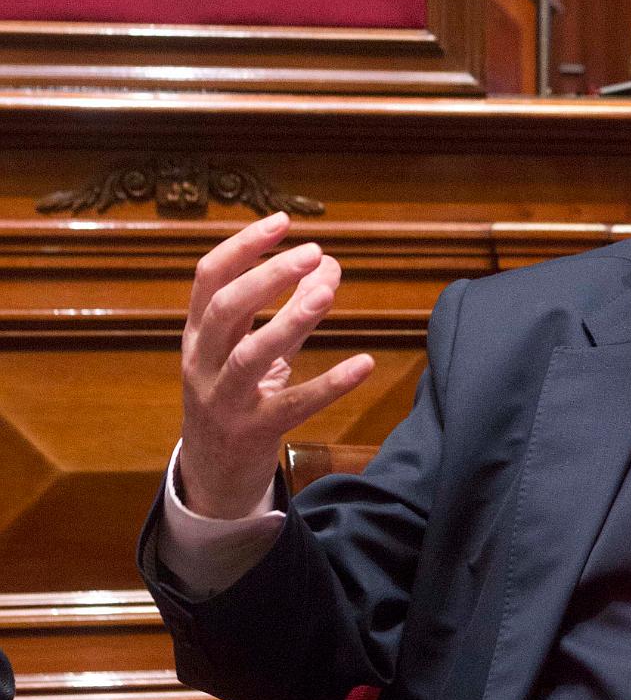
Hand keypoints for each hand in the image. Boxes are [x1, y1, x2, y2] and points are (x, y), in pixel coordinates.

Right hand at [178, 213, 374, 518]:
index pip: (209, 278)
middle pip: (225, 308)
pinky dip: (329, 384)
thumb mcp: (256, 349)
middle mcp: (202, 364)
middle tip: (311, 251)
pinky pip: (293, 406)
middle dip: (266, 275)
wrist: (212, 477)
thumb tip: (329, 263)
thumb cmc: (235, 399)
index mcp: (197, 336)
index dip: (242, 246)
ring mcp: (223, 401)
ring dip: (289, 319)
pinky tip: (364, 363)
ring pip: (250, 355)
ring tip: (327, 292)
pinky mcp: (252, 434)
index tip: (282, 222)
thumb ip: (289, 307)